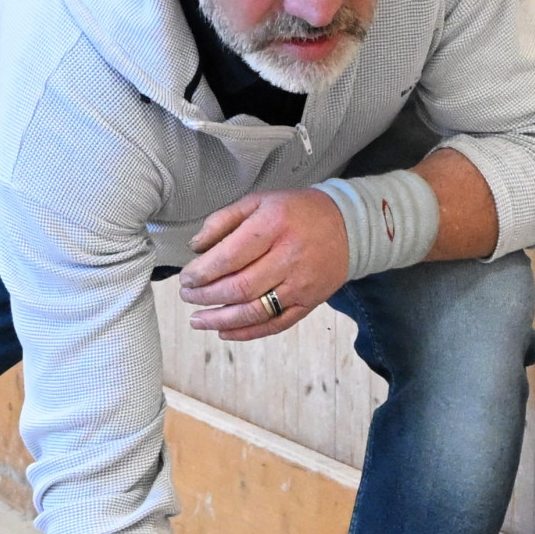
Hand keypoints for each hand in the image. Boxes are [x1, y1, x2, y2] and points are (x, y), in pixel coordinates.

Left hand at [176, 188, 348, 339]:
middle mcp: (289, 257)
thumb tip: (195, 247)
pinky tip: (224, 331)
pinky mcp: (308, 303)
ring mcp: (300, 284)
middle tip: (187, 296)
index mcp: (274, 226)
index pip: (231, 256)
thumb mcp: (259, 201)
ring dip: (220, 320)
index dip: (203, 272)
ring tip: (197, 320)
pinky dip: (247, 332)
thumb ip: (224, 220)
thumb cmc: (296, 211)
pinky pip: (275, 324)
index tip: (186, 277)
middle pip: (240, 287)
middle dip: (206, 296)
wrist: (348, 227)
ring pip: (255, 311)